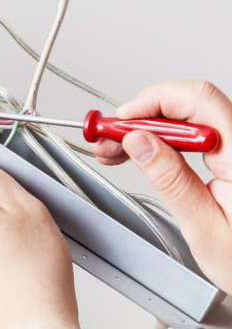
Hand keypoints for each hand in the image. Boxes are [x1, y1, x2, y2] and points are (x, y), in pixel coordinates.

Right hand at [91, 81, 231, 295]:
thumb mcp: (205, 228)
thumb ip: (172, 181)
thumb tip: (139, 142)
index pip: (199, 100)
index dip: (154, 101)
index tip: (121, 119)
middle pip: (190, 104)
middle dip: (142, 117)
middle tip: (109, 138)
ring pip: (187, 117)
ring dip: (147, 128)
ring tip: (115, 148)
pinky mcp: (230, 156)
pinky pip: (192, 133)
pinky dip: (162, 139)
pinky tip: (139, 151)